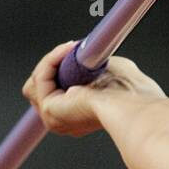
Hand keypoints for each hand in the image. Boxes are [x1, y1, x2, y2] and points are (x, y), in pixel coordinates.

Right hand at [22, 40, 166, 137]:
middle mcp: (64, 120)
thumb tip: (88, 51)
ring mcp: (55, 118)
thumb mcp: (109, 69)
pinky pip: (40, 78)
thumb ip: (93, 64)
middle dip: (52, 63)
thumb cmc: (131, 91)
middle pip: (37, 88)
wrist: (133, 104)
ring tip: (72, 48)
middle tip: (72, 48)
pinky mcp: (50, 111)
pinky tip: (68, 50)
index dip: (56, 70)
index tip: (70, 51)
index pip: (53, 92)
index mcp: (78, 115)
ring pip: (35, 82)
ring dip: (52, 59)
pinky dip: (51, 60)